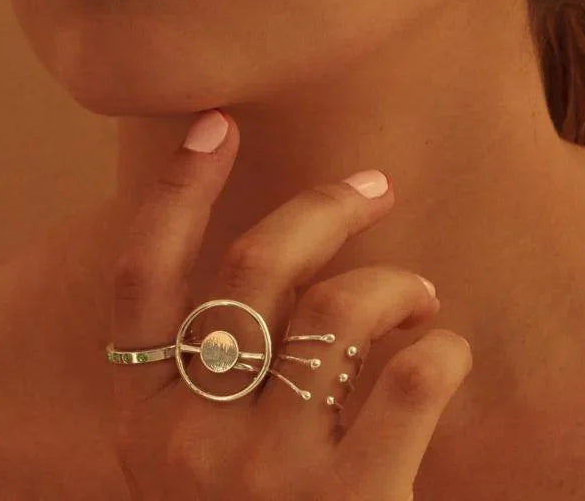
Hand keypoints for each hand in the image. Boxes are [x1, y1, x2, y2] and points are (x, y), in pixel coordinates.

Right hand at [108, 110, 472, 499]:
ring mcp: (261, 477)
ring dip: (394, 281)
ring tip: (420, 295)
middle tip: (375, 186)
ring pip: (337, 308)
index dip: (176, 190)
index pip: (139, 277)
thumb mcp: (196, 459)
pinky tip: (445, 355)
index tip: (217, 120)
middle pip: (255, 267)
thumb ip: (211, 376)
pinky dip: (442, 350)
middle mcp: (187, 438)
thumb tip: (283, 257)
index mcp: (143, 417)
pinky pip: (411, 380)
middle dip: (325, 206)